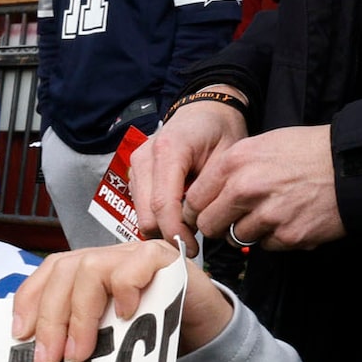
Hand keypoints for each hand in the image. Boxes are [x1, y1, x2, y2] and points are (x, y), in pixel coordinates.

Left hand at [11, 240, 232, 361]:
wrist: (202, 328)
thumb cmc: (150, 333)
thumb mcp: (106, 335)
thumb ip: (79, 335)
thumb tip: (42, 357)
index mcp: (87, 270)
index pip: (49, 272)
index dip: (29, 300)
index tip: (19, 335)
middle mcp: (106, 256)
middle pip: (64, 271)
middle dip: (51, 318)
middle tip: (50, 359)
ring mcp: (133, 254)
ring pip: (90, 268)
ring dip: (81, 315)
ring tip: (80, 352)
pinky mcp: (162, 259)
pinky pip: (133, 265)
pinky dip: (124, 289)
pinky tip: (126, 315)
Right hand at [129, 94, 245, 248]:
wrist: (205, 112)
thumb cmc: (219, 131)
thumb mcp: (227, 158)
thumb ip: (211, 192)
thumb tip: (200, 227)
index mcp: (168, 150)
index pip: (163, 204)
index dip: (176, 232)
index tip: (192, 249)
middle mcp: (145, 157)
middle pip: (146, 214)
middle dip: (167, 235)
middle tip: (190, 247)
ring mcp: (136, 165)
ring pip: (141, 213)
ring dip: (161, 228)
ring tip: (186, 234)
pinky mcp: (135, 174)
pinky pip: (141, 206)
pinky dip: (157, 218)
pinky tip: (177, 220)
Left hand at [186, 124, 343, 251]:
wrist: (353, 165)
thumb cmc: (308, 152)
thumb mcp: (262, 145)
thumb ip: (231, 169)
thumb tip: (205, 195)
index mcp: (235, 162)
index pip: (193, 200)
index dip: (199, 209)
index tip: (206, 212)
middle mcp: (246, 188)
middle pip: (209, 225)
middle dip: (219, 225)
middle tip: (235, 219)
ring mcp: (267, 214)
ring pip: (237, 237)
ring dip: (250, 231)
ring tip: (272, 212)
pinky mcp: (288, 236)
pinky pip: (266, 246)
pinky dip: (275, 237)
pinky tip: (291, 218)